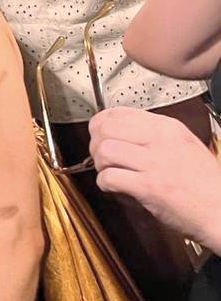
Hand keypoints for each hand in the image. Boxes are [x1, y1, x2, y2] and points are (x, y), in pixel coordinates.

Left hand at [90, 106, 220, 252]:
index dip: (101, 123)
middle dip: (95, 143)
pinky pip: (110, 177)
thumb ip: (154, 136)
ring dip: (99, 164)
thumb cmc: (205, 184)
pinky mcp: (150, 188)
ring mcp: (155, 163)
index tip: (99, 134)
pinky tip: (113, 187)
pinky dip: (104, 183)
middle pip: (105, 128)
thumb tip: (122, 132)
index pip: (119, 113)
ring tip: (108, 172)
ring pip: (104, 150)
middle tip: (100, 157)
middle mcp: (160, 140)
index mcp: (167, 128)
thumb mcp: (184, 146)